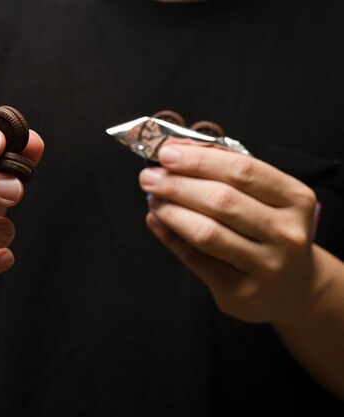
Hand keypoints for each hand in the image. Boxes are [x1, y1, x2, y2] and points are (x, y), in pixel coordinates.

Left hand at [139, 144, 319, 323]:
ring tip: (152, 198)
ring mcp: (266, 265)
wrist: (293, 288)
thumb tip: (178, 151)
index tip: (167, 153)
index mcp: (295, 199)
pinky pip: (196, 259)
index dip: (199, 160)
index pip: (242, 170)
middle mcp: (286, 233)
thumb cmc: (270, 231)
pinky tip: (156, 221)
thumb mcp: (265, 197)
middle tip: (149, 177)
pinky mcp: (241, 291)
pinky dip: (170, 236)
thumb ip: (226, 172)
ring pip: (207, 232)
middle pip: (222, 200)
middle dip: (177, 184)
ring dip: (171, 210)